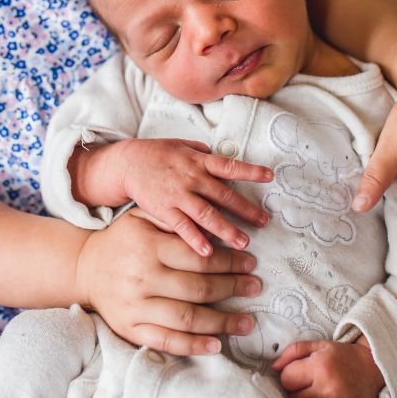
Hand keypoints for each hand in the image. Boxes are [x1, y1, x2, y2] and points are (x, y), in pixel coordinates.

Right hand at [71, 138, 271, 254]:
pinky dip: (196, 239)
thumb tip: (218, 153)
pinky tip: (209, 252)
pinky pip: (183, 227)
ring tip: (243, 243)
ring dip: (227, 229)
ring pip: (207, 214)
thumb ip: (201, 152)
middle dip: (246, 209)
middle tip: (264, 221)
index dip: (250, 170)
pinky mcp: (165, 210)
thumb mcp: (182, 145)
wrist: (127, 163)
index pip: (229, 165)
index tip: (270, 176)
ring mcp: (179, 195)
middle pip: (224, 195)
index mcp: (199, 161)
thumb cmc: (156, 154)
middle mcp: (192, 178)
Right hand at [75, 210, 261, 355]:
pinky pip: (166, 341)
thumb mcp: (143, 218)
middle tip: (254, 286)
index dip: (230, 261)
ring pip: (187, 317)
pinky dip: (193, 345)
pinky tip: (216, 345)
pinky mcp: (131, 328)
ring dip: (222, 322)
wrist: (84, 268)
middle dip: (233, 288)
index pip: (200, 257)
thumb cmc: (122, 241)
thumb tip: (214, 230)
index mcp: (149, 246)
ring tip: (246, 322)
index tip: (250, 263)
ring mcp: (136, 306)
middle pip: (199, 288)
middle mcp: (143, 277)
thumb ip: (174, 222)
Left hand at [272, 338, 384, 397]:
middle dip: (296, 392)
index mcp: (321, 368)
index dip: (290, 376)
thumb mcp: (318, 346)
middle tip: (309, 386)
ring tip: (317, 397)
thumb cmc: (341, 358)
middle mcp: (330, 391)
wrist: (374, 370)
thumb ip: (293, 352)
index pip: (286, 380)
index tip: (301, 374)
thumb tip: (273, 368)